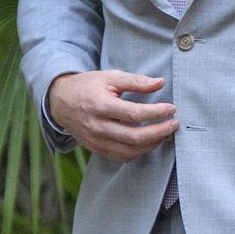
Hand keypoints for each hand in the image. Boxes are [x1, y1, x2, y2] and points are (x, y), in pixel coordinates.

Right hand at [48, 70, 177, 162]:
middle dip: (160, 132)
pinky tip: (149, 142)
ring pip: (130, 151)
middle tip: (174, 124)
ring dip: (152, 144)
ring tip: (165, 133)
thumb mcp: (110, 77)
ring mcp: (96, 141)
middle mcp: (97, 126)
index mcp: (100, 106)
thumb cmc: (88, 87)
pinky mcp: (96, 149)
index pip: (134, 114)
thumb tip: (160, 82)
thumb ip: (136, 81)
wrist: (60, 102)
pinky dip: (139, 152)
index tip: (171, 109)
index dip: (156, 113)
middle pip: (134, 137)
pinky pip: (122, 157)